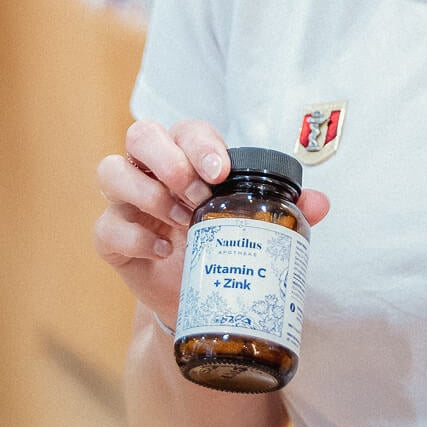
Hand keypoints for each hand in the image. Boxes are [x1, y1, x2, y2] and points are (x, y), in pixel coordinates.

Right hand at [95, 119, 329, 326]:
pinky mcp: (111, 238)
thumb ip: (286, 211)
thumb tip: (320, 203)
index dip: (200, 144)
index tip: (220, 170)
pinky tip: (164, 249)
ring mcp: (125, 202)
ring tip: (183, 221)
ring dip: (148, 192)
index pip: (185, 129)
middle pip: (140, 134)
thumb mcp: (254, 225)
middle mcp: (149, 170)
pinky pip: (105, 226)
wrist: (197, 296)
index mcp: (185, 156)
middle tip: (197, 194)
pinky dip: (135, 235)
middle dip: (169, 160)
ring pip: (111, 171)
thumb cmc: (222, 244)